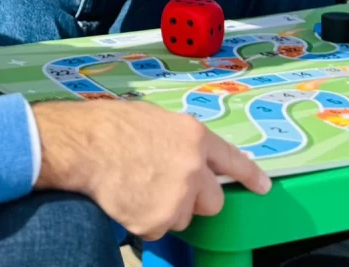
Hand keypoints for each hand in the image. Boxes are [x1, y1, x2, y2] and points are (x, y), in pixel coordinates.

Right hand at [33, 100, 269, 239]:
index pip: (233, 161)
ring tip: (137, 186)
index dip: (250, 176)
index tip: (263, 186)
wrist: (85, 147)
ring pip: (181, 217)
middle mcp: (193, 170)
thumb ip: (181, 140)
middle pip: (212, 202)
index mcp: (195, 138)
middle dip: (196, 199)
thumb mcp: (156, 120)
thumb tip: (191, 155)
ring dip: (166, 209)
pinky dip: (144, 220)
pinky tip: (127, 198)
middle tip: (168, 186)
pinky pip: (157, 228)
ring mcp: (177, 200)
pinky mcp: (157, 223)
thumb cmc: (113, 126)